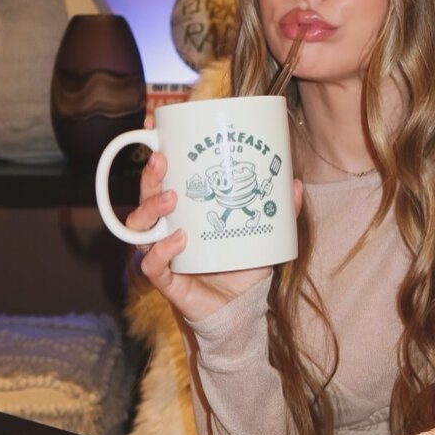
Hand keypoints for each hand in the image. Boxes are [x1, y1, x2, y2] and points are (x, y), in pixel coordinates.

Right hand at [127, 120, 302, 322]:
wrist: (240, 309)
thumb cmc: (243, 265)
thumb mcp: (264, 233)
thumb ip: (281, 211)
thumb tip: (295, 184)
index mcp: (183, 210)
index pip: (159, 178)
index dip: (151, 152)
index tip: (151, 125)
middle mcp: (166, 227)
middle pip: (144, 196)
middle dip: (149, 176)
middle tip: (162, 160)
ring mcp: (162, 252)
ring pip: (139, 227)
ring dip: (150, 208)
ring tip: (171, 199)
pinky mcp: (166, 279)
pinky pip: (152, 264)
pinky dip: (161, 250)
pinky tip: (179, 239)